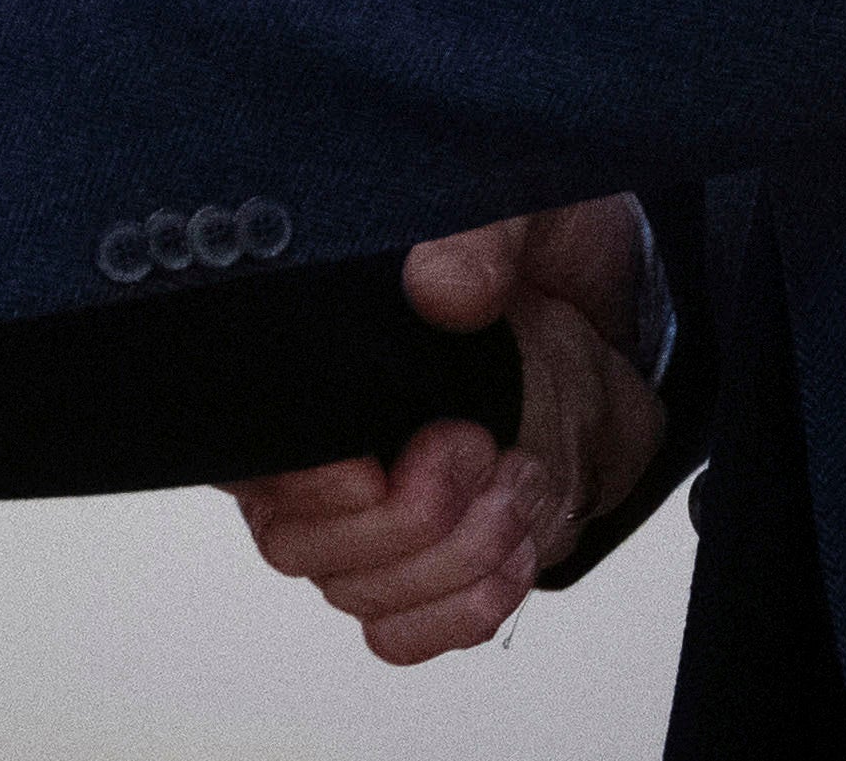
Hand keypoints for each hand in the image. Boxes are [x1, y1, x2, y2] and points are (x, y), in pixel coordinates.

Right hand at [223, 199, 661, 661]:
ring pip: (356, 594)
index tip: (375, 460)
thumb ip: (481, 235)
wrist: (602, 312)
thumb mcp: (519, 211)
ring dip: (448, 560)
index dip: (302, 475)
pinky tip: (512, 552)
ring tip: (516, 490)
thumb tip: (441, 289)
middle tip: (475, 448)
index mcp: (296, 361)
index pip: (242, 450)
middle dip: (401, 516)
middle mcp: (309, 451)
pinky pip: (399, 633)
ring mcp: (363, 522)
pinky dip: (459, 609)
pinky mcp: (421, 568)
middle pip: (295, 543)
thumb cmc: (531, 255)